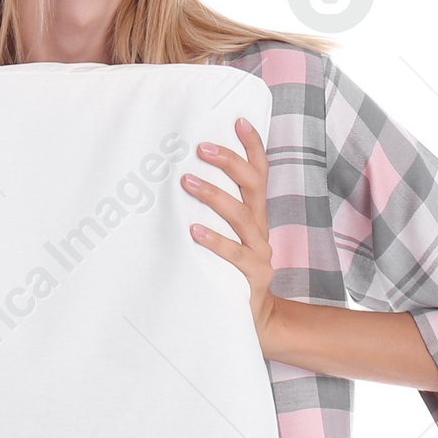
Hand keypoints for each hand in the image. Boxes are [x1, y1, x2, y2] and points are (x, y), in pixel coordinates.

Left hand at [180, 117, 282, 356]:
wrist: (257, 318)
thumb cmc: (231, 270)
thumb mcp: (227, 235)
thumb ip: (213, 212)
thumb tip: (177, 179)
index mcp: (255, 213)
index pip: (259, 171)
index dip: (253, 145)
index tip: (238, 120)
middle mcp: (260, 226)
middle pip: (251, 184)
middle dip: (228, 161)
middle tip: (200, 147)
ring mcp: (259, 250)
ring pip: (241, 215)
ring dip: (213, 195)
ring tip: (186, 181)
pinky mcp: (253, 275)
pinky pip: (235, 255)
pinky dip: (214, 241)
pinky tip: (193, 231)